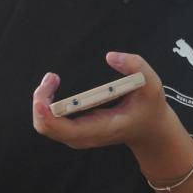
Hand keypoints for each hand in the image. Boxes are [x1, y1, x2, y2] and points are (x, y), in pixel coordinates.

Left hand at [32, 52, 188, 164]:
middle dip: (41, 101)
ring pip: (45, 126)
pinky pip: (51, 122)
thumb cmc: (150, 108)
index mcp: (102, 127)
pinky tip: (54, 87)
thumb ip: (136, 66)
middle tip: (52, 77)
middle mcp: (86, 136)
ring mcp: (79, 136)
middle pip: (47, 128)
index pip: (66, 129)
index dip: (47, 114)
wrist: (150, 131)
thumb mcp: (151, 85)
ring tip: (52, 79)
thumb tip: (110, 56)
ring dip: (42, 101)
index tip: (43, 94)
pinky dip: (46, 105)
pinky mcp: (76, 131)